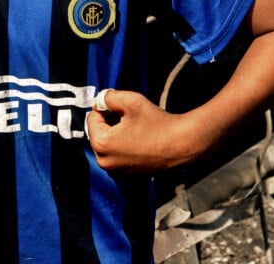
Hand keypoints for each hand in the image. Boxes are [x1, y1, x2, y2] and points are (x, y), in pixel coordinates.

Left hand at [87, 89, 201, 172]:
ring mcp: (116, 172)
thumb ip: (109, 97)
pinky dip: (122, 145)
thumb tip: (99, 100)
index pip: (92, 118)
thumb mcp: (130, 101)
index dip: (105, 108)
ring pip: (106, 143)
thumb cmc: (156, 123)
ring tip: (134, 126)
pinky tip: (138, 138)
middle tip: (128, 115)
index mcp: (102, 144)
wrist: (182, 145)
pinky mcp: (127, 176)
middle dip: (108, 121)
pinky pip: (116, 155)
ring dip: (115, 132)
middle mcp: (105, 162)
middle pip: (97, 132)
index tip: (122, 107)